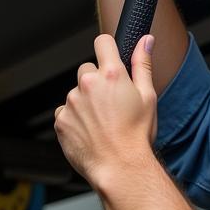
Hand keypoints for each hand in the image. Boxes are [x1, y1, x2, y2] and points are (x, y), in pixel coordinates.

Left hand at [54, 34, 157, 188]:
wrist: (120, 169)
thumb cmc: (137, 135)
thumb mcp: (148, 96)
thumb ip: (142, 64)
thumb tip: (145, 40)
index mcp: (111, 74)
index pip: (102, 42)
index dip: (108, 48)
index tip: (110, 58)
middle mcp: (88, 84)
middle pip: (87, 69)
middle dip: (97, 81)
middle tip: (110, 103)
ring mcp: (71, 102)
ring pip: (76, 92)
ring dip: (85, 101)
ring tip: (101, 122)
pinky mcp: (60, 120)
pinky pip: (65, 112)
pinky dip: (75, 119)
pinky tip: (89, 132)